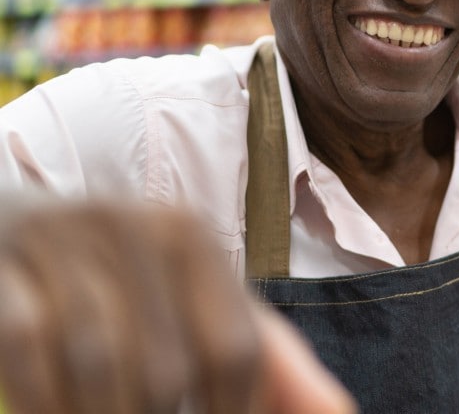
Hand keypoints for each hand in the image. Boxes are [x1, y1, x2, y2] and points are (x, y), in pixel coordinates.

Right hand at [0, 200, 354, 413]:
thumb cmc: (121, 283)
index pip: (236, 350)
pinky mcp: (3, 266)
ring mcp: (62, 241)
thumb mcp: (199, 307)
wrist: (3, 223)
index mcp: (192, 238)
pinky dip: (45, 404)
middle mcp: (134, 227)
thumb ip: (273, 362)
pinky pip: (30, 351)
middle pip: (170, 369)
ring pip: (101, 367)